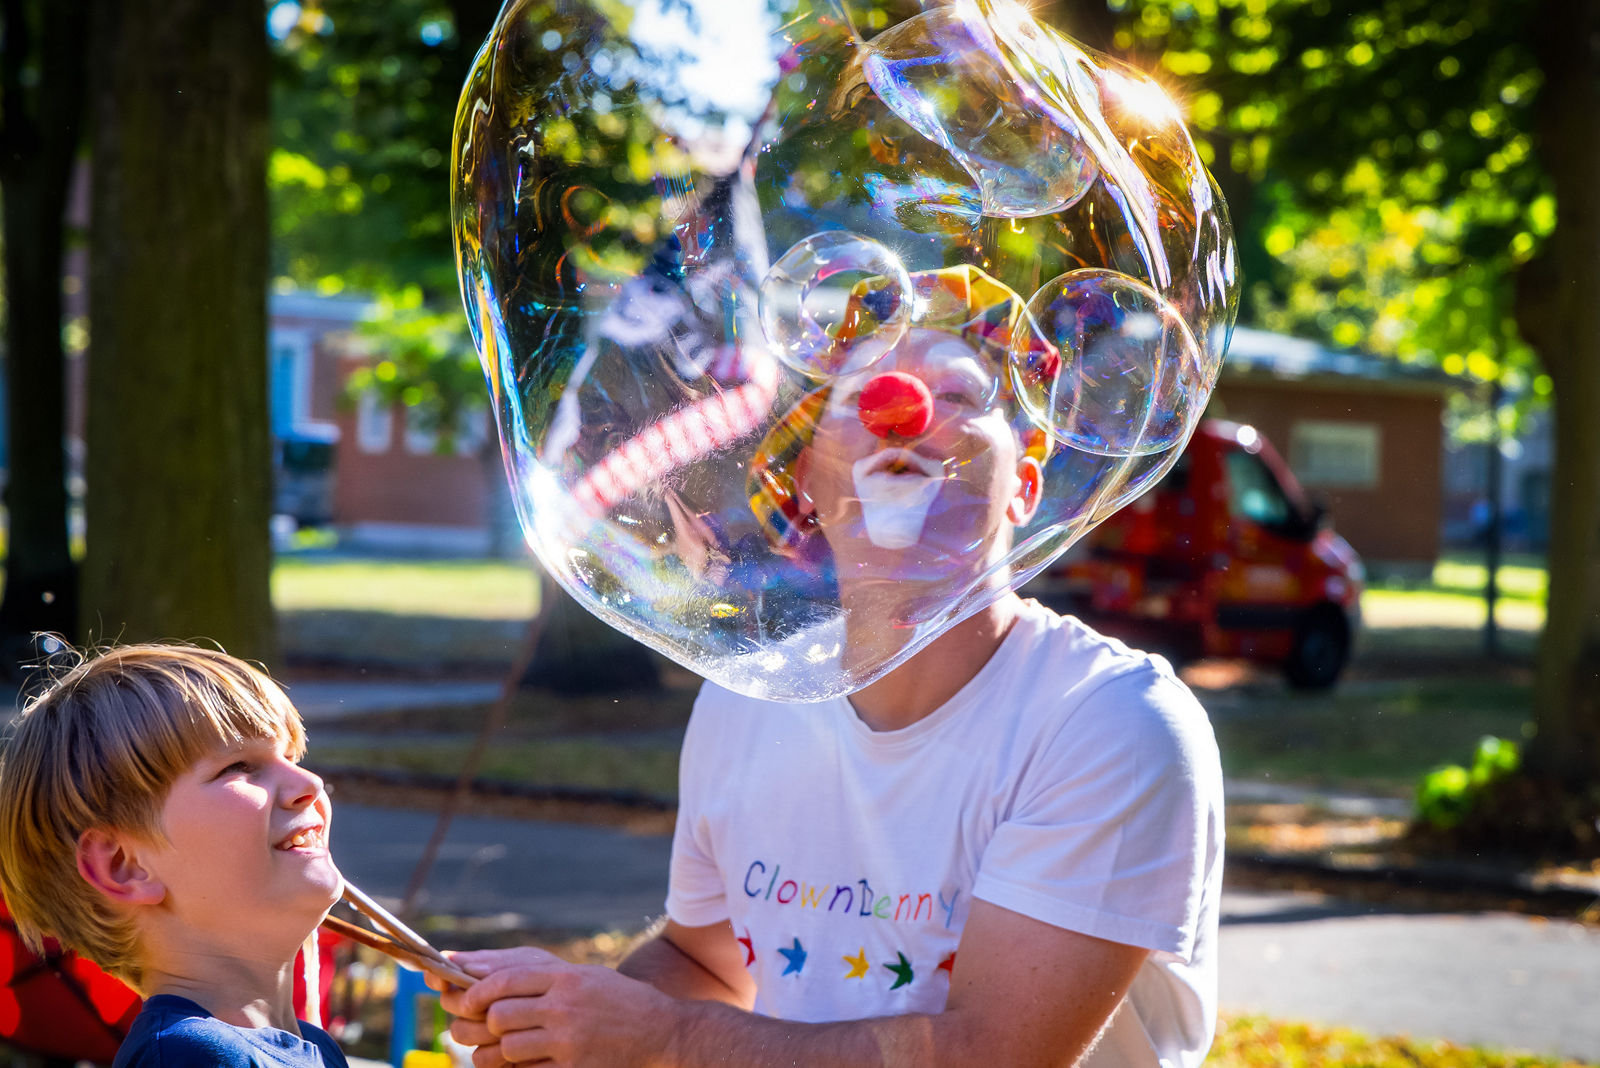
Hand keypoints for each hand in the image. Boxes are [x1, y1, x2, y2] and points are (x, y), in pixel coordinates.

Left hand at [442, 947, 679, 1067]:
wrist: (659, 1030)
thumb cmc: (616, 1000)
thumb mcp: (583, 976)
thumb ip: (540, 976)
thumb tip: (484, 973)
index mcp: (566, 978)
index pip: (505, 980)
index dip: (477, 991)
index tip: (467, 999)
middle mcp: (565, 1006)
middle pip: (499, 1015)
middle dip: (487, 1023)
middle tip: (490, 1026)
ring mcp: (568, 1041)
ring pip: (508, 1047)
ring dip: (502, 1050)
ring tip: (511, 1046)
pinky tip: (529, 1061)